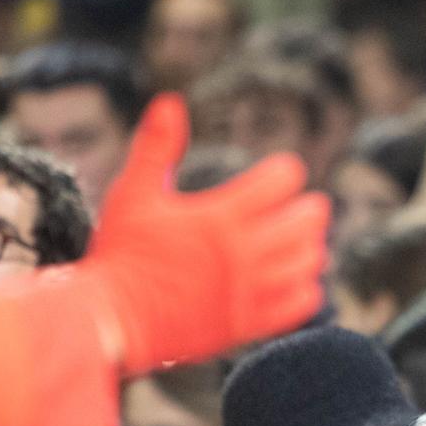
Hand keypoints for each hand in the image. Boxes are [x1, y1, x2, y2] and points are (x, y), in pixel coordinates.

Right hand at [88, 96, 329, 374]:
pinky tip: (297, 281)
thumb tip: (171, 101)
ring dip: (311, 246)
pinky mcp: (248, 324)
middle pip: (307, 220)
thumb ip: (156, 147)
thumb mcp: (133, 192)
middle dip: (309, 208)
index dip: (285, 171)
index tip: (279, 174)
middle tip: (305, 206)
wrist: (113, 320)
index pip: (282, 180)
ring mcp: (249, 291)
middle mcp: (242, 254)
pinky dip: (307, 288)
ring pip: (309, 262)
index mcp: (220, 217)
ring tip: (302, 241)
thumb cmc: (121, 253)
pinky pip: (300, 304)